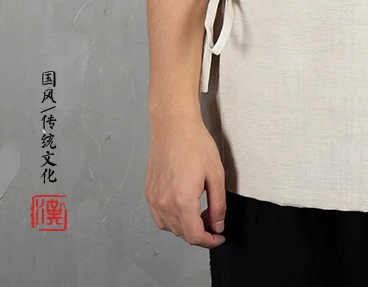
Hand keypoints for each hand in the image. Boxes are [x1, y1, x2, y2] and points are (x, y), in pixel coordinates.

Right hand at [144, 112, 226, 247]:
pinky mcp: (148, 192)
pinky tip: (184, 207)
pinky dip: (172, 219)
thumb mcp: (216, 174)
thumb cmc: (195, 143)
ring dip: (186, 227)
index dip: (209, 241)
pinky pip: (159, 216)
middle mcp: (164, 203)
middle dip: (200, 233)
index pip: (194, 236)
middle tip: (213, 221)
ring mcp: (153, 199)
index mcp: (182, 201)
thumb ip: (218, 205)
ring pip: (170, 227)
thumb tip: (218, 225)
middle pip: (182, 233)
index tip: (218, 237)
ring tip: (200, 213)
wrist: (174, 126)